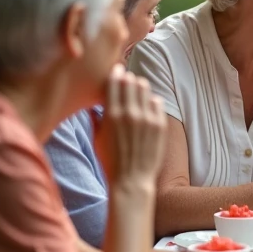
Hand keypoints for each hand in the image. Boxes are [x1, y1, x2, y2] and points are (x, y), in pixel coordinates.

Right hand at [93, 66, 166, 189]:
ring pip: (145, 88)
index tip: (116, 71)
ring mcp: (147, 118)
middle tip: (126, 81)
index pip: (114, 82)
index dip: (115, 73)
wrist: (131, 181)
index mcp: (112, 114)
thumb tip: (92, 104)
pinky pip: (157, 102)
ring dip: (139, 87)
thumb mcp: (96, 138)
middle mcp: (130, 113)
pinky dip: (151, 101)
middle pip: (131, 81)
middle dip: (128, 79)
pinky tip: (146, 106)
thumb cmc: (110, 161)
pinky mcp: (160, 125)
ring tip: (136, 92)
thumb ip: (95, 118)